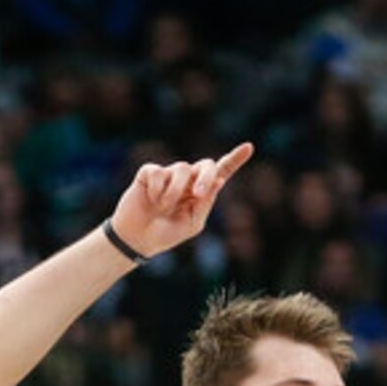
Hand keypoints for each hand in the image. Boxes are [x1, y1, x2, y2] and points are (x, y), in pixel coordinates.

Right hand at [109, 143, 253, 258]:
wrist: (137, 239)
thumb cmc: (166, 233)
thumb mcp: (192, 223)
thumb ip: (206, 202)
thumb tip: (220, 180)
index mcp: (201, 193)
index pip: (221, 172)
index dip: (235, 159)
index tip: (249, 147)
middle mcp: (188, 180)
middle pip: (206, 164)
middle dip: (206, 177)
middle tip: (198, 193)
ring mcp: (169, 174)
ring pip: (182, 169)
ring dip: (174, 192)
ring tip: (162, 207)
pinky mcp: (150, 172)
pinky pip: (159, 172)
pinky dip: (157, 190)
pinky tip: (151, 199)